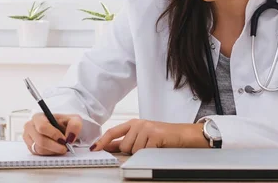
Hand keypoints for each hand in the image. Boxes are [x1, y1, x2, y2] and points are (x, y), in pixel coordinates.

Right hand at [23, 113, 82, 155]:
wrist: (61, 129)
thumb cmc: (64, 123)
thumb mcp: (73, 120)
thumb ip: (74, 125)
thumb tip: (70, 137)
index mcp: (38, 117)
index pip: (42, 127)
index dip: (54, 135)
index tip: (63, 139)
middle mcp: (30, 127)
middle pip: (40, 140)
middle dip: (55, 146)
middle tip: (64, 147)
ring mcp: (28, 138)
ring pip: (39, 149)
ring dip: (53, 151)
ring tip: (61, 147)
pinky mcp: (30, 147)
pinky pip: (39, 154)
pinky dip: (49, 154)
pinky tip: (55, 149)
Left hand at [90, 119, 207, 154]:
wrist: (183, 134)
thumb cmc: (163, 137)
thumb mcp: (143, 136)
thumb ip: (127, 141)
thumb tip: (110, 147)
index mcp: (134, 123)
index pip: (113, 132)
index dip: (103, 141)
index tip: (94, 148)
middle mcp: (138, 124)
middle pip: (124, 146)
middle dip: (132, 152)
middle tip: (146, 147)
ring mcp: (146, 128)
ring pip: (134, 150)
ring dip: (142, 153)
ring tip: (152, 147)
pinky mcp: (154, 135)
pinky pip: (144, 152)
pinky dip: (150, 154)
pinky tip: (157, 147)